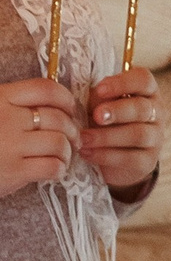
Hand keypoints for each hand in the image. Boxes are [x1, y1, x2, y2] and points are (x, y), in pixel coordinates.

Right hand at [0, 78, 79, 198]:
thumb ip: (15, 105)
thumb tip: (57, 107)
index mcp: (0, 99)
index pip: (45, 89)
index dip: (66, 99)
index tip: (71, 110)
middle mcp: (6, 119)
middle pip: (57, 118)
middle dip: (72, 130)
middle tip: (73, 138)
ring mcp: (10, 145)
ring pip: (58, 142)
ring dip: (67, 151)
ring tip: (62, 156)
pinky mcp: (12, 171)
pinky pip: (51, 166)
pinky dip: (59, 169)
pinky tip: (54, 170)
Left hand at [82, 68, 161, 196]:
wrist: (112, 160)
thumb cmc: (103, 125)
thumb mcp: (97, 108)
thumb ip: (95, 100)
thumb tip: (87, 95)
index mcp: (145, 93)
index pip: (144, 80)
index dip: (123, 82)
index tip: (99, 89)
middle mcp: (156, 113)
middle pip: (142, 108)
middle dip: (118, 111)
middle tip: (96, 116)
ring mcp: (155, 138)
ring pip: (138, 134)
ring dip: (107, 136)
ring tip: (83, 138)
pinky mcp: (148, 161)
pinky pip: (131, 157)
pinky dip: (105, 155)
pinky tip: (86, 152)